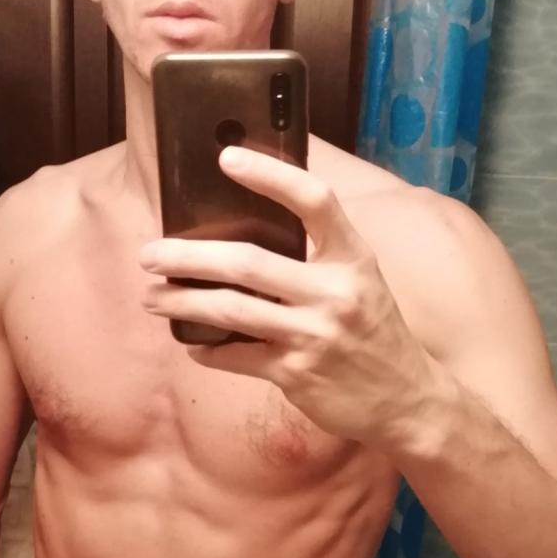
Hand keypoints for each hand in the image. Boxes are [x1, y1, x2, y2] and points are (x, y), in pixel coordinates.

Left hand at [139, 146, 439, 448]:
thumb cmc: (375, 334)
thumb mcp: (362, 284)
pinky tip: (192, 346)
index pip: (314, 201)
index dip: (270, 175)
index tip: (226, 157)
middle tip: (149, 255)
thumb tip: (247, 237)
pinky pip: (237, 357)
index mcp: (354, 259)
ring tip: (151, 298)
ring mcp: (315, 336)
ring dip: (182, 304)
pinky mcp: (297, 375)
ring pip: (231, 311)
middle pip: (248, 262)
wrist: (406, 400)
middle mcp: (336, 293)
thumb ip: (319, 258)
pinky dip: (207, 351)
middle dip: (188, 258)